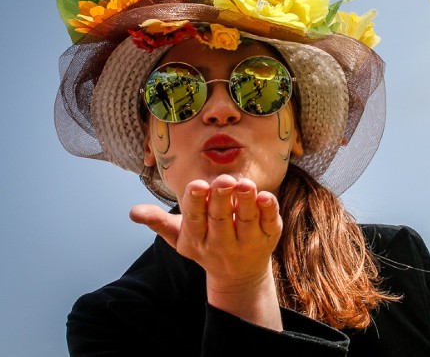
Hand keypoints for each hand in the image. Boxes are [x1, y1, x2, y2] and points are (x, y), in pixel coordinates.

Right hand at [130, 175, 283, 329]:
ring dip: (246, 202)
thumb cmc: (204, 244)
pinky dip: (270, 210)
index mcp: (197, 239)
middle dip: (221, 199)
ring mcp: (247, 241)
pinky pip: (270, 223)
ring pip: (247, 220)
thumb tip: (133, 212)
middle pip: (221, 219)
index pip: (195, 220)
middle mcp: (222, 243)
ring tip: (245, 183)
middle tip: (224, 180)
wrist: (238, 276)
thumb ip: (158, 222)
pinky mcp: (269, 237)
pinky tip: (267, 195)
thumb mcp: (179, 236)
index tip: (197, 185)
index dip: (196, 202)